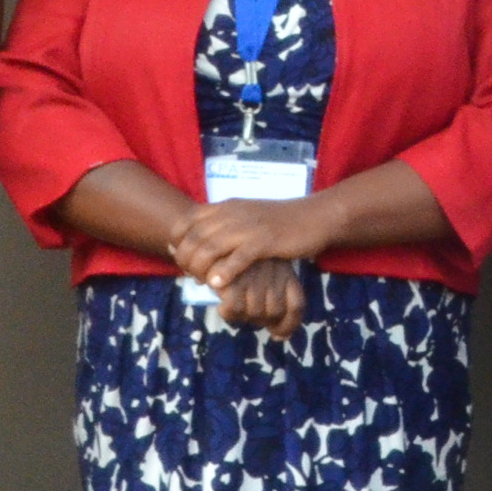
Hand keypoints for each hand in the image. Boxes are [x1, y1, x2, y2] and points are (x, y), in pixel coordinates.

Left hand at [169, 196, 333, 293]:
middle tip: (191, 275)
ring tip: (202, 281)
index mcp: (226, 206)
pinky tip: (218, 284)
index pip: (186, 220)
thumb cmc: (278, 222)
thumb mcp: (245, 217)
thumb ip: (221, 227)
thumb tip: (197, 244)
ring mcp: (248, 227)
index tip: (181, 257)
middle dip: (186, 259)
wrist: (314, 217)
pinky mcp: (265, 241)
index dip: (177, 240)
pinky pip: (237, 258)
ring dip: (200, 267)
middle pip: (194, 236)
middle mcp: (232, 214)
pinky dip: (223, 272)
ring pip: (210, 247)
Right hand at [212, 257, 305, 340]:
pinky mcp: (233, 278)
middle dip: (260, 320)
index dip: (289, 325)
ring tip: (231, 307)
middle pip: (274, 312)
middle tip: (245, 313)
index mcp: (284, 271)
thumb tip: (280, 337)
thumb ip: (273, 295)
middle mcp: (273, 274)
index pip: (296, 306)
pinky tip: (221, 306)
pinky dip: (228, 313)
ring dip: (244, 317)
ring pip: (255, 312)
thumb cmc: (237, 253)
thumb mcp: (262, 267)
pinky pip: (235, 309)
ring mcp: (254, 277)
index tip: (278, 335)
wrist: (215, 230)